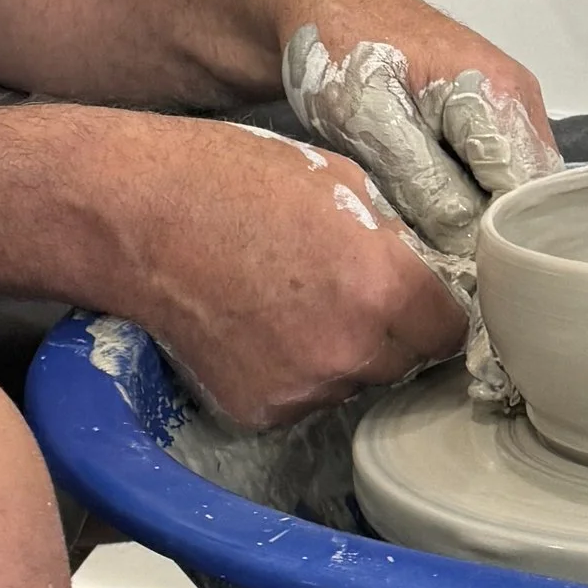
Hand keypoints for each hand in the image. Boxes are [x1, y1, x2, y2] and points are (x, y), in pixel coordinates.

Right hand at [119, 120, 468, 429]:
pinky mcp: (257, 409)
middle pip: (402, 362)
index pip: (448, 331)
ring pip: (348, 380)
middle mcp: (348, 349)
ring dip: (335, 353)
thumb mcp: (337, 179)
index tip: (416, 299)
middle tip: (341, 291)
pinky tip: (254, 325)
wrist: (139, 217)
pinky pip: (298, 396)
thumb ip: (386, 236)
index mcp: (380, 287)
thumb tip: (414, 265)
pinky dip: (286, 371)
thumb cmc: (232, 180)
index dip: (434, 311)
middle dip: (385, 332)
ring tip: (287, 301)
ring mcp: (300, 387)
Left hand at [270, 0, 557, 254]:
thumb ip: (429, 188)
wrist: (318, 4)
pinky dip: (461, 197)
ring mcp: (506, 108)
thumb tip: (471, 249)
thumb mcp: (372, 125)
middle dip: (485, 234)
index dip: (494, 243)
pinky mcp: (485, 118)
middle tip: (428, 252)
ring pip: (508, 189)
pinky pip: (490, 174)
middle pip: (527, 197)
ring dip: (472, 217)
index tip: (448, 264)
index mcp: (500, 95)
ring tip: (419, 223)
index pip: (528, 199)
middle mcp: (518, 100)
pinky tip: (422, 203)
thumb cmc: (338, 49)